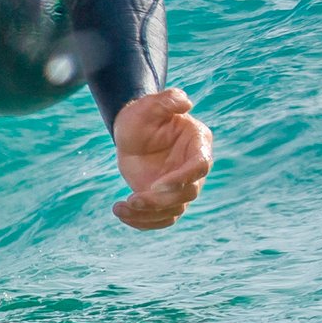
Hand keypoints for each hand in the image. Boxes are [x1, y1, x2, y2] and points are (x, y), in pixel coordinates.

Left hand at [110, 86, 214, 229]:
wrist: (131, 133)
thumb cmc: (143, 117)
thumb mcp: (150, 105)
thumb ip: (168, 100)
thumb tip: (185, 103)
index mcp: (198, 144)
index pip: (200, 167)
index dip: (182, 179)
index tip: (156, 186)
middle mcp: (194, 168)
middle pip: (188, 194)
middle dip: (161, 201)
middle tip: (134, 199)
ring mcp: (181, 186)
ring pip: (174, 210)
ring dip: (148, 215)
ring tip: (121, 208)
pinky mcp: (166, 199)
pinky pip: (161, 219)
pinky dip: (144, 222)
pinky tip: (122, 213)